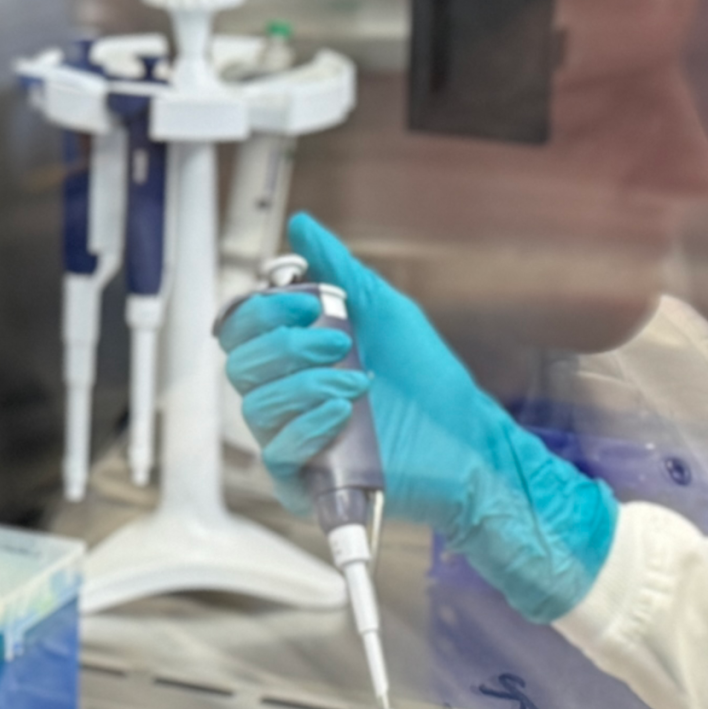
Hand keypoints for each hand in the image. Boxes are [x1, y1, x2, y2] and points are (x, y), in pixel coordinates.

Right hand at [219, 213, 618, 622]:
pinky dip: (306, 426)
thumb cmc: (431, 382)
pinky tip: (341, 413)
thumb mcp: (385, 312)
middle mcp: (287, 396)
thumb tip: (303, 226)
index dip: (261, 312)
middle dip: (287, 346)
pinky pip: (276, 454)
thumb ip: (339, 271)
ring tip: (357, 385)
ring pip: (255, 407)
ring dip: (307, 385)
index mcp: (295, 356)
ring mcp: (295, 439)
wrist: (468, 440)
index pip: (240, 330)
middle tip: (341, 344)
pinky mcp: (307, 482)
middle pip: (240, 365)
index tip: (308, 305)